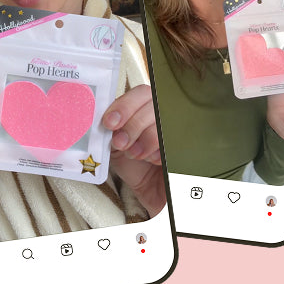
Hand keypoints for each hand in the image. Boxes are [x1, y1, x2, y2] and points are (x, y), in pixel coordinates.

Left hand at [103, 84, 165, 215]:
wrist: (152, 190)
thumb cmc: (134, 165)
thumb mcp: (116, 145)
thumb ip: (111, 129)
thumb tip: (97, 118)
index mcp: (144, 107)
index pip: (140, 93)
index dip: (124, 105)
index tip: (110, 122)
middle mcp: (163, 112)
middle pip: (152, 104)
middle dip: (132, 125)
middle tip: (121, 143)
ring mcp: (177, 126)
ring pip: (161, 122)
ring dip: (144, 141)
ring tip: (135, 155)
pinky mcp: (186, 143)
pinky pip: (172, 141)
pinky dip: (158, 152)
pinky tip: (153, 160)